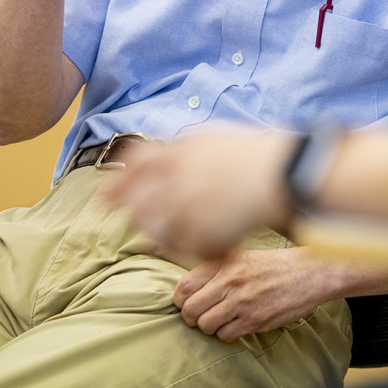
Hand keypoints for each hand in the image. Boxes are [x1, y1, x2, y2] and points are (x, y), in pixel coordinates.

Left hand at [104, 131, 293, 256]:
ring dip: (160, 236)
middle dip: (136, 215)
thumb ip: (182, 148)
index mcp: (178, 151)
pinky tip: (200, 247)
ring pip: (156, 231)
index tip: (102, 198)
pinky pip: (182, 249)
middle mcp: (176, 177)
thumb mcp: (212, 137)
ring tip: (175, 238)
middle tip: (140, 224)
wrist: (285, 173)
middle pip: (139, 203)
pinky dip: (187, 250)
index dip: (116, 183)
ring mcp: (187, 206)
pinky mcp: (201, 232)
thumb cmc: (253, 153)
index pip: (133, 167)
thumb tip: (161, 153)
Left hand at [174, 248, 335, 341]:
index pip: (184, 285)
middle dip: (190, 317)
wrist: (307, 272)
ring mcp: (241, 301)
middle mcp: (229, 280)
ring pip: (205, 325)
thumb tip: (189, 288)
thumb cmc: (273, 265)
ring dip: (208, 327)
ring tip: (219, 321)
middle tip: (199, 317)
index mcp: (223, 262)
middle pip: (190, 309)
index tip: (186, 302)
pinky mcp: (254, 320)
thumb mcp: (241, 256)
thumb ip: (216, 269)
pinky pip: (225, 335)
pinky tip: (235, 325)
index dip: (180, 299)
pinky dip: (226, 334)